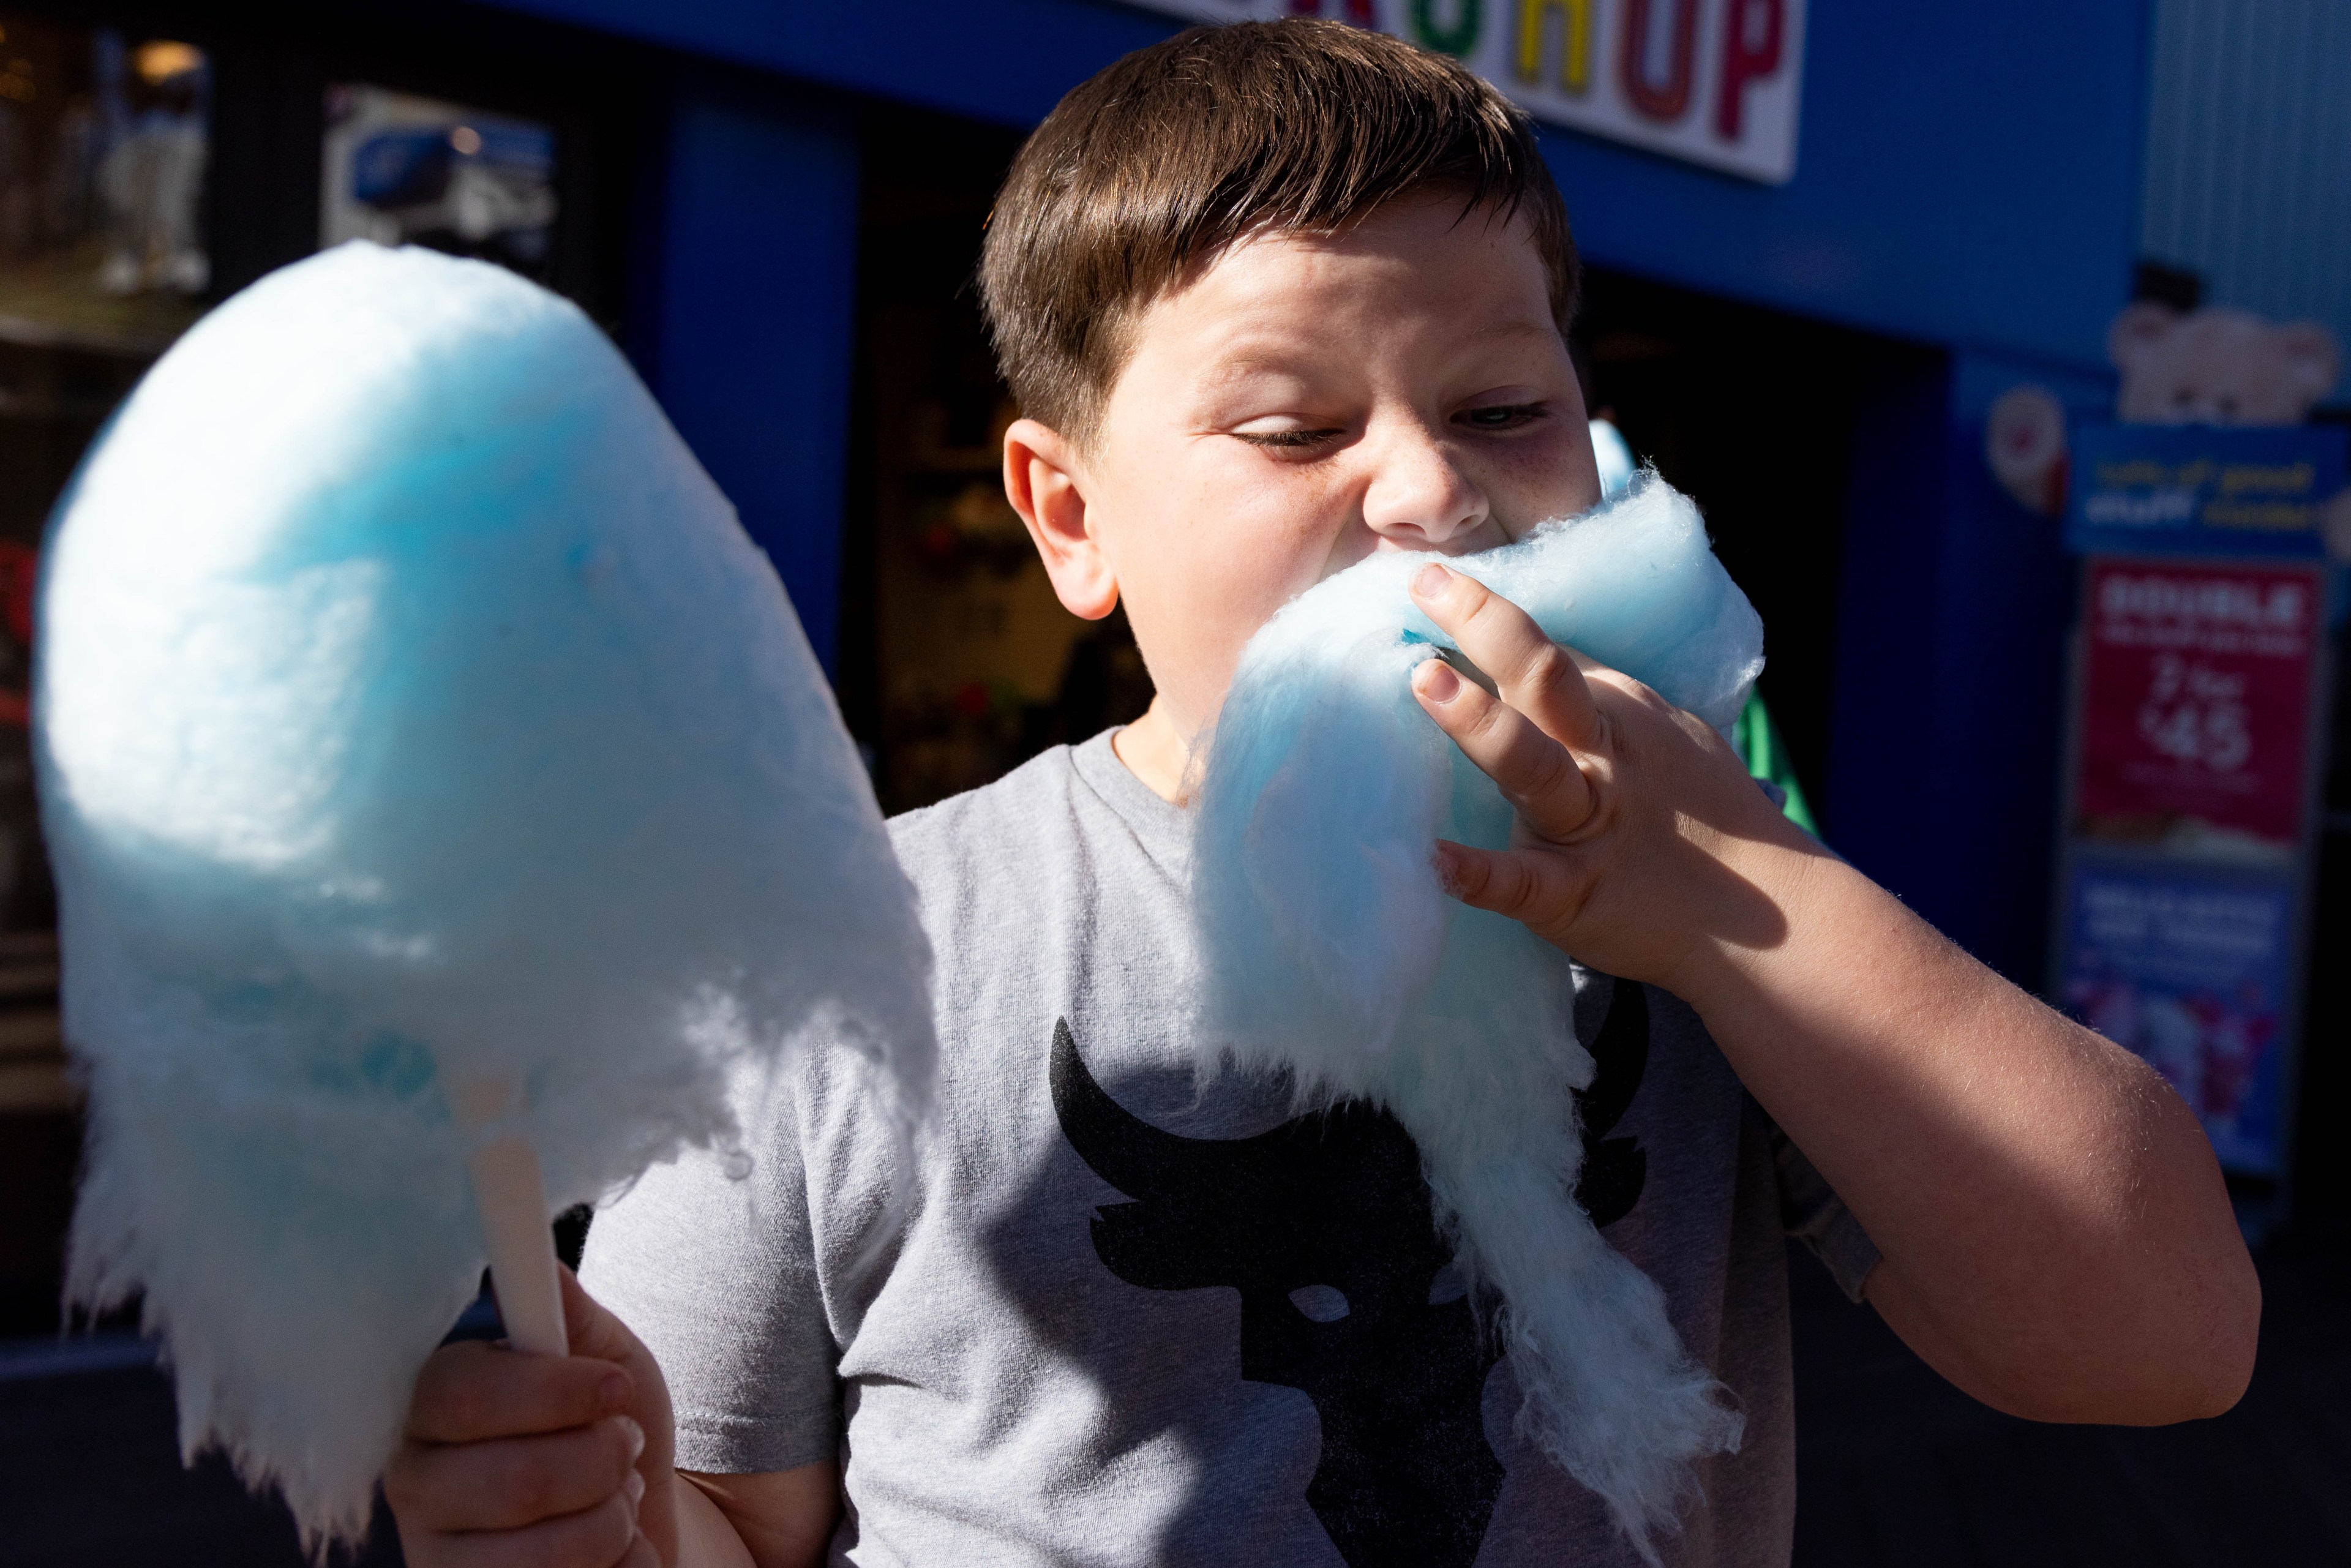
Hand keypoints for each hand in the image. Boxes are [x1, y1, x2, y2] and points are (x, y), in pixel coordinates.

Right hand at [387, 1269, 679, 1567]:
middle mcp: (415, 1483)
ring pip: (544, 1552)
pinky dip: (622, 1564)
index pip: (461, 1393)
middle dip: (599, 1461)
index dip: (550, 1392)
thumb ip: (568, 1315)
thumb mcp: (603, 1357)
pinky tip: (608, 1551)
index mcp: (433, 1403)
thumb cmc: (605, 1428)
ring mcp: (438, 1557)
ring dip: (613, 1518)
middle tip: (623, 1446)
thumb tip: (538, 1266)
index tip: (615, 1390)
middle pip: (512, 1483)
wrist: (638, 1517)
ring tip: (616, 1500)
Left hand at [1406, 562, 1821, 991]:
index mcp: (1615, 714)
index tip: (1429, 576)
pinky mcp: (1572, 895)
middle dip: (1489, 626)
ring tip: (1427, 682)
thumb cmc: (1700, 821)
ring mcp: (1589, 826)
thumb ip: (1592, 699)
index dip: (1485, 611)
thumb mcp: (1657, 737)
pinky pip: (1520, 881)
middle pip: (1548, 679)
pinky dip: (1476, 873)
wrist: (1776, 919)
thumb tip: (1518, 651)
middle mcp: (1601, 758)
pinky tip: (1431, 860)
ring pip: (1533, 765)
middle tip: (1431, 584)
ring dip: (1480, 721)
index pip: (1543, 652)